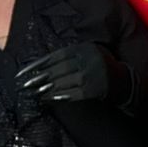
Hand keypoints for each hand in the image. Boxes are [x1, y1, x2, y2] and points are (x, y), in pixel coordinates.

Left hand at [16, 43, 130, 105]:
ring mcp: (92, 74)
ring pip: (65, 81)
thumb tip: (40, 65)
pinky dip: (61, 95)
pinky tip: (50, 98)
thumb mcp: (86, 53)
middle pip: (58, 69)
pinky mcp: (95, 88)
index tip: (25, 71)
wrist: (123, 80)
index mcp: (83, 48)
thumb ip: (68, 55)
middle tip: (26, 84)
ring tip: (36, 92)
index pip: (56, 56)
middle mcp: (88, 59)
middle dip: (40, 77)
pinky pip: (75, 92)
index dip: (39, 64)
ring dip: (49, 88)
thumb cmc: (99, 65)